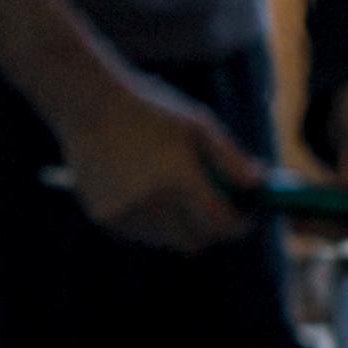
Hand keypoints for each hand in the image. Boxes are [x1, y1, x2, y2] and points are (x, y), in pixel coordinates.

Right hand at [50, 64, 262, 253]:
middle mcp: (152, 203)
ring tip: (174, 193)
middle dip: (210, 230)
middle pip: (195, 241)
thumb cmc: (150, 110)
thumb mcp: (197, 124)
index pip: (220, 222)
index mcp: (180, 179)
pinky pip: (140, 234)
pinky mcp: (105, 218)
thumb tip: (258, 185)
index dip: (239, 224)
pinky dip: (151, 223)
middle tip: (215, 211)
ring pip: (167, 240)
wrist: (89, 106)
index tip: (246, 218)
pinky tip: (144, 192)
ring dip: (179, 226)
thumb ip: (230, 158)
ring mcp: (125, 214)